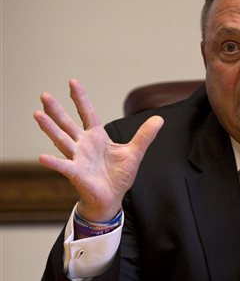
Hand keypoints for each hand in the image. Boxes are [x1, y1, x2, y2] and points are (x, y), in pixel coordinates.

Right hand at [34, 80, 163, 221]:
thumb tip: (159, 119)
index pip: (88, 114)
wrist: (112, 197)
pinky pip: (64, 167)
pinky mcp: (76, 174)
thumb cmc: (119, 175)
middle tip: (44, 95)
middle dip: (56, 110)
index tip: (72, 82)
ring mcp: (78, 158)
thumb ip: (145, 135)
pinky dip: (54, 162)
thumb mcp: (135, 152)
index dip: (81, 99)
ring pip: (61, 140)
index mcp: (97, 137)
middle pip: (67, 124)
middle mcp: (83, 145)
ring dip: (49, 128)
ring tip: (37, 114)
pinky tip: (42, 157)